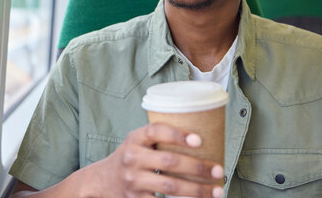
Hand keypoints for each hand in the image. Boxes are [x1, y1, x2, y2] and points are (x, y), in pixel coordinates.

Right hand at [90, 123, 223, 197]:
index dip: (177, 135)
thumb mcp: (138, 142)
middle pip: (169, 162)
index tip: (199, 140)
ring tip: (217, 190)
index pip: (156, 131)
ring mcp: (133, 180)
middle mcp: (132, 158)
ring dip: (198, 190)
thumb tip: (205, 139)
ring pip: (170, 186)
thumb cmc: (132, 157)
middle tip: (218, 170)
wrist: (103, 180)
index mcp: (135, 138)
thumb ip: (160, 139)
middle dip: (198, 167)